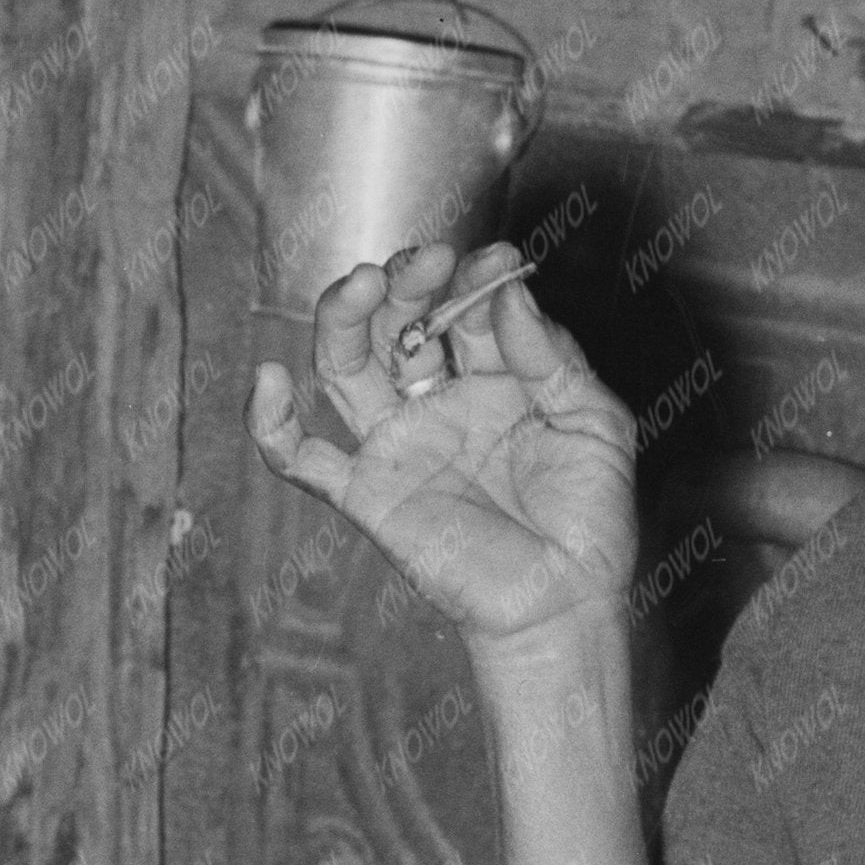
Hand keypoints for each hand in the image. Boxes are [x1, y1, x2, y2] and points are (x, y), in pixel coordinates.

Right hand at [248, 242, 636, 650]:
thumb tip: (509, 291)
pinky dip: (272, 424)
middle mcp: (435, 401)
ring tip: (363, 283)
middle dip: (407, 282)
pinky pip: (304, 460)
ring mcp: (396, 445)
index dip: (474, 277)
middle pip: (395, 323)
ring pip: (345, 367)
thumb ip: (553, 358)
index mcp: (491, 376)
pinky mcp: (367, 495)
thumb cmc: (588, 519)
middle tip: (430, 259)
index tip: (497, 260)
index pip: (464, 307)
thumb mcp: (594, 422)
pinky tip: (270, 380)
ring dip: (342, 318)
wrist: (564, 604)